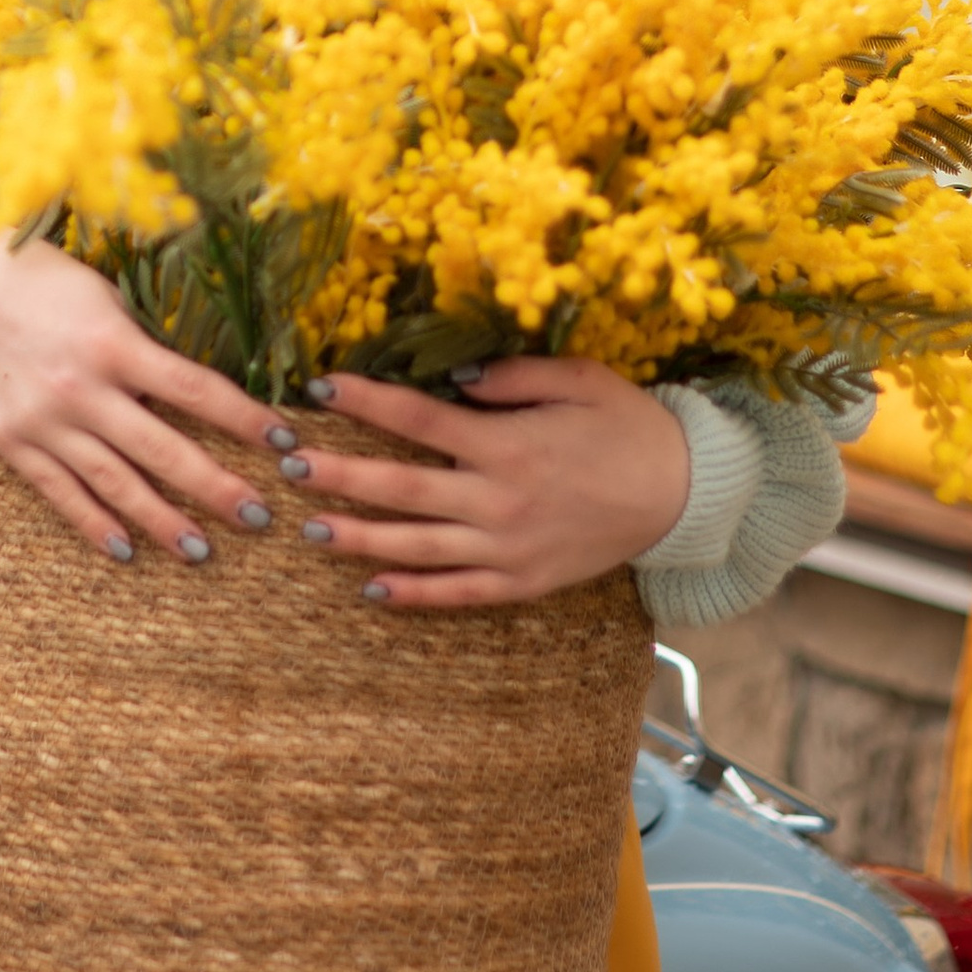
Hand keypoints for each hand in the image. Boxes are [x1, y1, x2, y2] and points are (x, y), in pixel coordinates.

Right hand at [0, 216, 283, 566]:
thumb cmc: (44, 280)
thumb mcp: (106, 297)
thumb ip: (146, 343)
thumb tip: (202, 386)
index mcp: (114, 343)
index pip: (196, 391)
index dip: (245, 419)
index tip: (284, 442)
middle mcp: (82, 389)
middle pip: (163, 450)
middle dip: (215, 488)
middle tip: (259, 517)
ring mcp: (45, 422)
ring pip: (115, 483)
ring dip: (162, 521)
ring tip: (202, 550)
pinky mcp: (12, 443)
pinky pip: (60, 493)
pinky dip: (94, 524)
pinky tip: (126, 550)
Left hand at [283, 359, 691, 609]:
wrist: (684, 494)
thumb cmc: (628, 425)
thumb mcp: (577, 379)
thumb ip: (510, 377)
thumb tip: (451, 379)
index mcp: (508, 444)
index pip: (419, 420)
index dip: (366, 401)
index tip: (320, 387)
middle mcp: (499, 500)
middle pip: (402, 487)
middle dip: (340, 475)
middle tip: (287, 465)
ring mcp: (508, 548)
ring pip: (417, 547)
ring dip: (359, 538)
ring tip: (309, 528)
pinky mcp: (523, 583)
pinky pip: (457, 593)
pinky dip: (413, 594)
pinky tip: (370, 590)